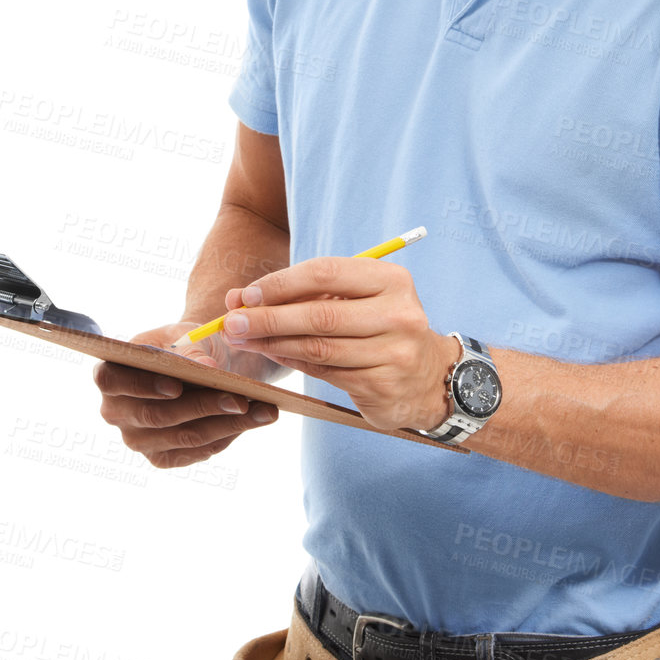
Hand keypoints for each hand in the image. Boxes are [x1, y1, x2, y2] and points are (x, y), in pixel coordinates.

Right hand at [93, 319, 279, 469]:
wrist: (197, 363)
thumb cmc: (185, 343)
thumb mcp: (187, 334)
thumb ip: (191, 348)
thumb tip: (205, 369)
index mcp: (109, 374)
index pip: (112, 381)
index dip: (141, 386)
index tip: (176, 385)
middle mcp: (115, 412)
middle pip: (157, 416)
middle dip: (203, 407)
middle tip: (241, 399)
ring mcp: (138, 440)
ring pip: (184, 437)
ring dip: (227, 425)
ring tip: (263, 410)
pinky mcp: (162, 458)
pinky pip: (197, 451)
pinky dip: (229, 435)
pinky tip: (254, 420)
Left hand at [217, 257, 455, 434]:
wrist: (427, 377)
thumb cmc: (379, 327)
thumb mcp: (356, 299)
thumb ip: (305, 294)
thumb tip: (239, 298)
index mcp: (392, 280)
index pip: (326, 273)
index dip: (280, 284)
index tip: (246, 295)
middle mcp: (398, 315)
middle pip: (319, 315)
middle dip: (268, 318)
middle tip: (231, 322)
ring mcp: (394, 353)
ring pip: (319, 348)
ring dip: (273, 343)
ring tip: (244, 340)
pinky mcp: (383, 386)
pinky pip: (325, 372)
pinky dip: (292, 362)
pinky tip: (273, 354)